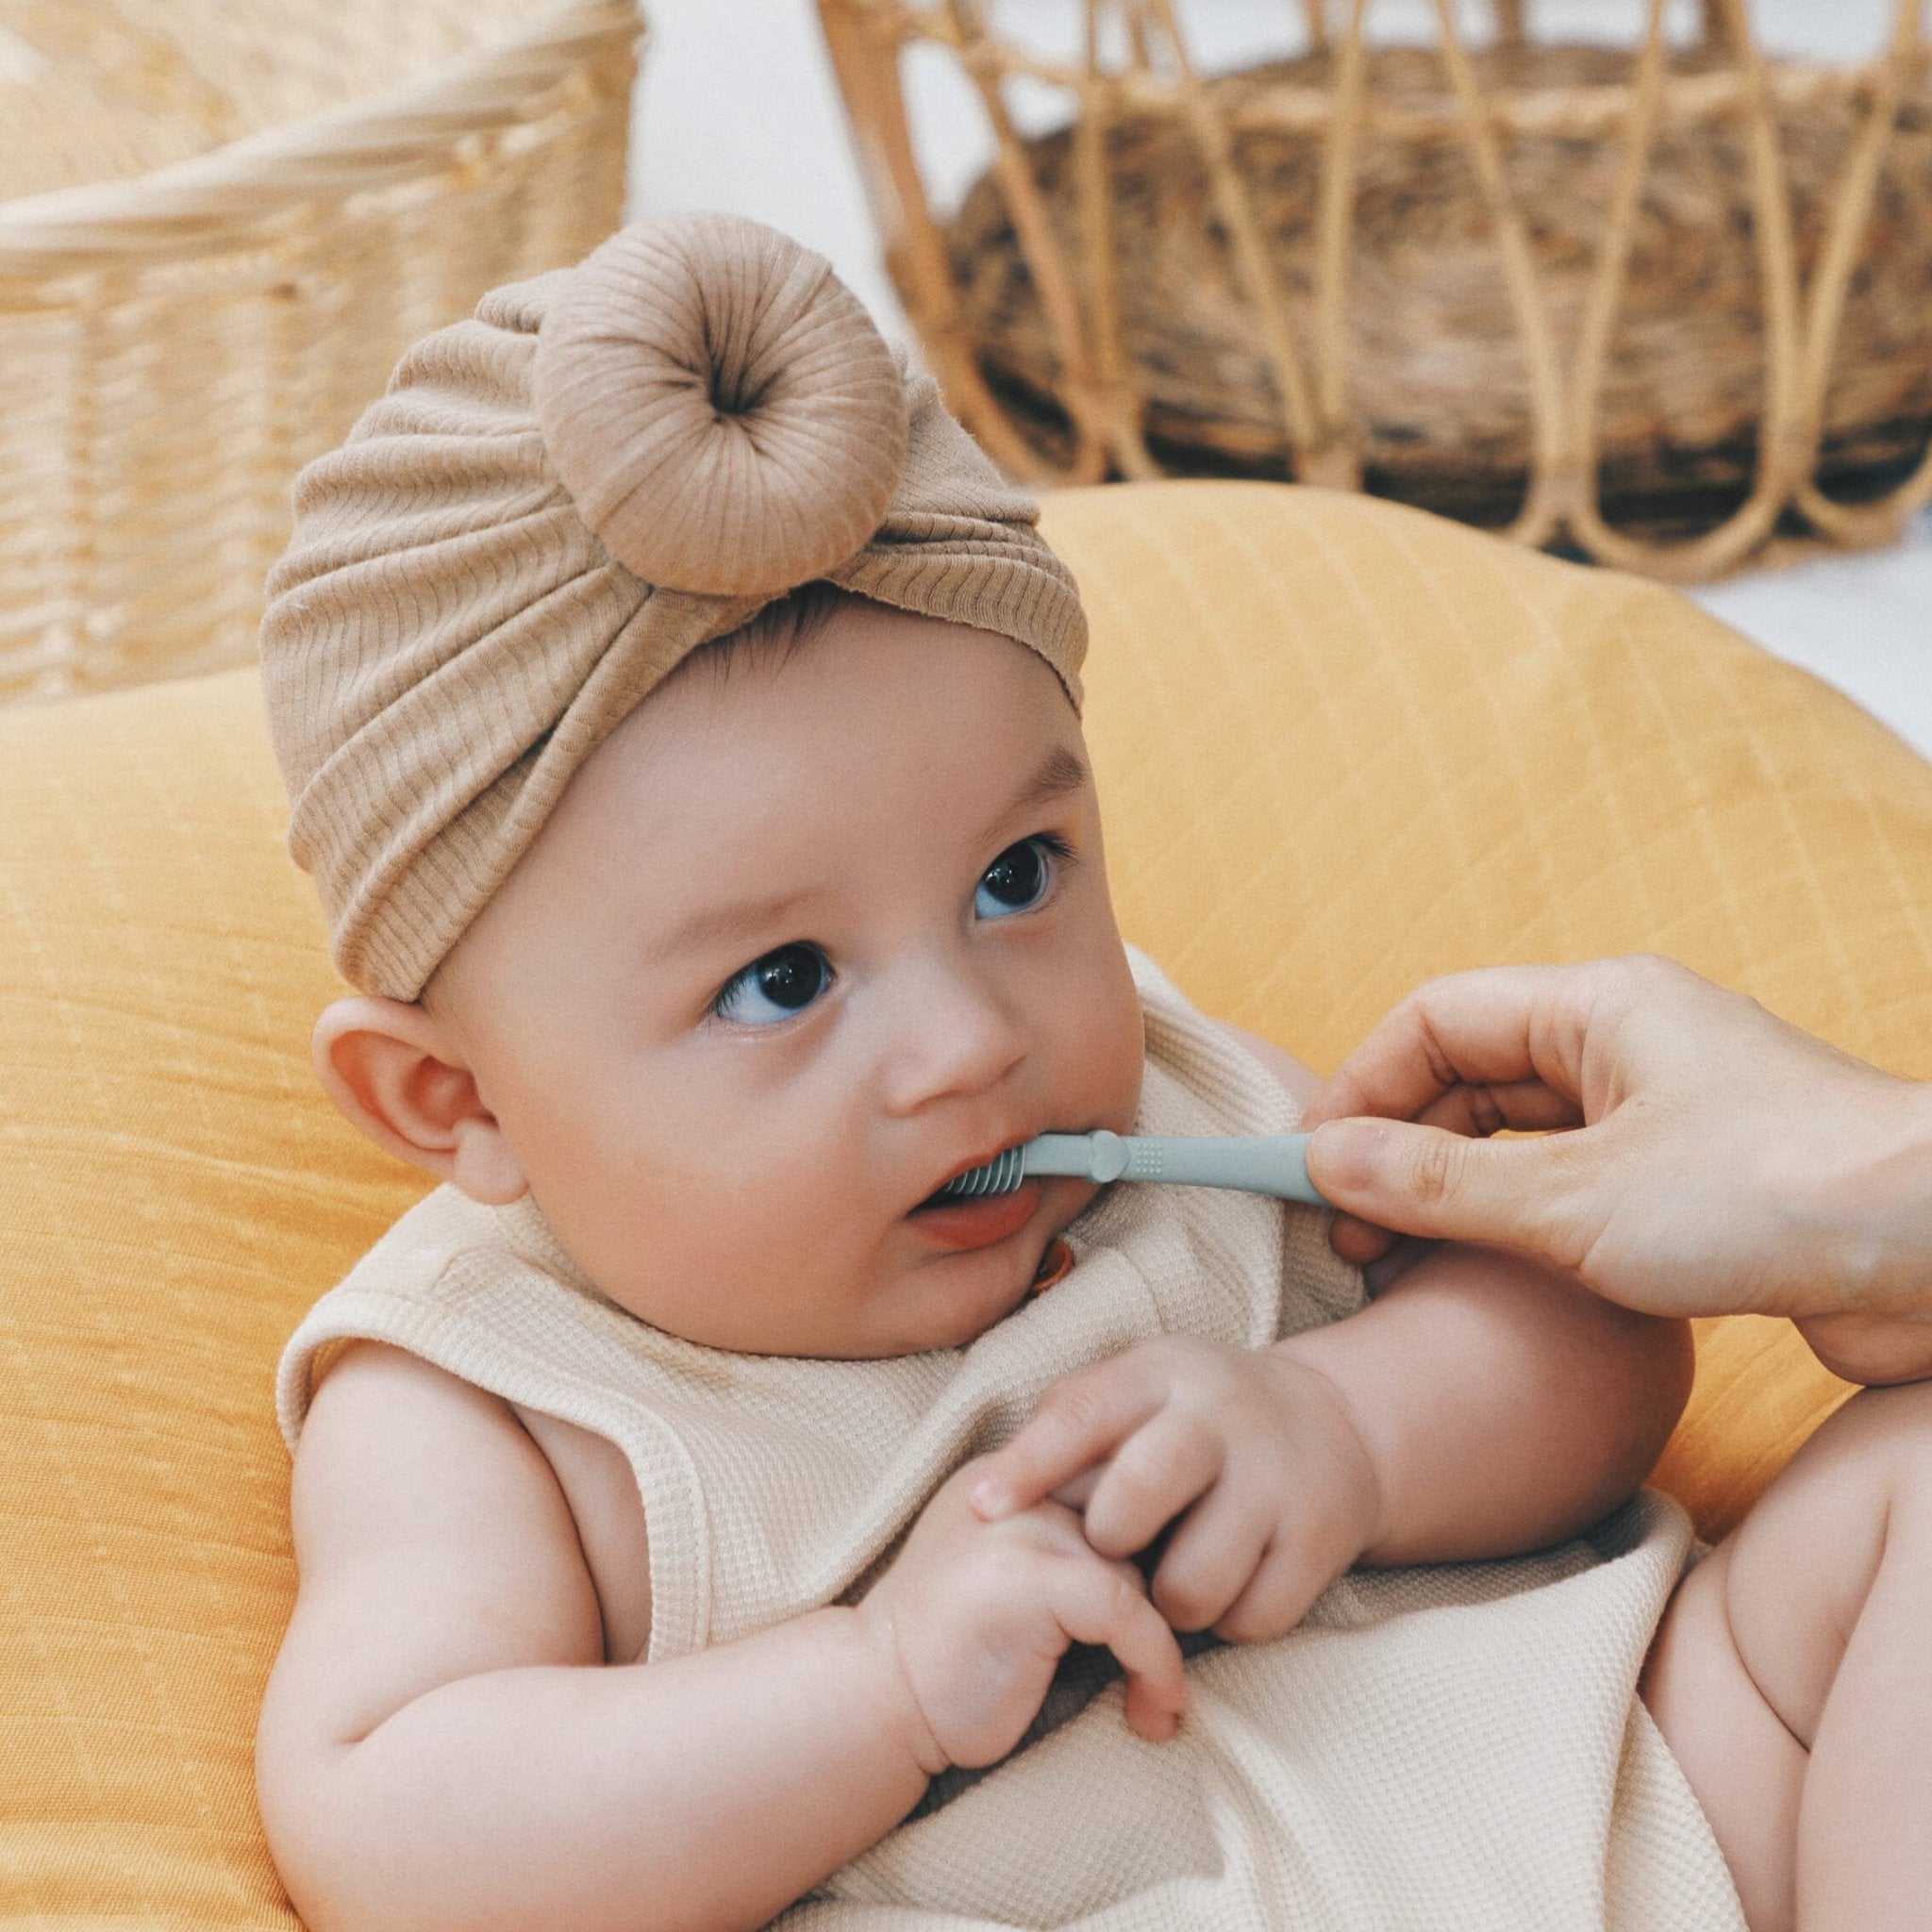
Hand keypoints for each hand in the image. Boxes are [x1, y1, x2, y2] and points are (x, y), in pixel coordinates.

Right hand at [854, 1458, 1186, 1774]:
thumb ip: (1064, 1539)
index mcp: (1007, 1475)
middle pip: (1137, 1496)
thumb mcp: (1007, 1570)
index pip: (1110, 1457)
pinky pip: (1129, 1608)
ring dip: (1171, 1633)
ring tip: (1160, 1693)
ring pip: (1142, 1556)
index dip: (1157, 1518)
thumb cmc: (953, 1654)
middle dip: (1175, 1564)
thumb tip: (1170, 1545)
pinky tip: (1153, 1710)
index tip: (1182, 1583)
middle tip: (1189, 1635)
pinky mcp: (1027, 1580)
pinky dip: (1157, 1664)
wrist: (872, 1702)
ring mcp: (1017, 1526)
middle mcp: (1014, 1485)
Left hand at [966, 1336, 1381, 1642]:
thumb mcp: (1138, 1387)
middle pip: (1138, 1494)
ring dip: (1168, 1603)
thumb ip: (1068, 1421)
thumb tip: (990, 1484)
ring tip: (1172, 1576)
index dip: (1028, 1465)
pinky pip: (1250, 1619)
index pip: (1083, 1416)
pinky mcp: (1321, 1538)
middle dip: (1109, 1539)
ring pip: (1193, 1584)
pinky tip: (1230, 1584)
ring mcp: (1278, 1476)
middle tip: (1113, 1546)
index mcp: (1161, 1373)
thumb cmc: (1194, 1419)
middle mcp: (1222, 1415)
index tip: (982, 1508)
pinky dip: (1228, 1621)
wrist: (1334, 1423)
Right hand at [1299, 955, 1931, 1373]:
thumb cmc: (1772, 1195)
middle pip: (1469, 1078)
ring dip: (1455, 1194)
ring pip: (1519, 1137)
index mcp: (1598, 1005)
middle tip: (1352, 1237)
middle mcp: (1627, 1044)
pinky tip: (1493, 1278)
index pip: (1433, 1020)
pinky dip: (1517, 1224)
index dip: (1359, 1088)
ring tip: (1407, 1265)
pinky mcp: (1695, 1181)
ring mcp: (1664, 1112)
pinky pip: (1572, 1185)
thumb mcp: (1573, 1199)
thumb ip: (1436, 1182)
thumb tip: (1320, 1159)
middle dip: (1398, 1150)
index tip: (1308, 1165)